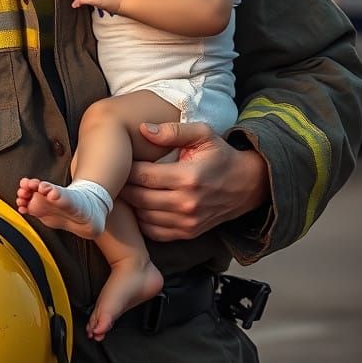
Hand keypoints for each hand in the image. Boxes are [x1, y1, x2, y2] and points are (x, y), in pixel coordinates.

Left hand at [122, 121, 270, 240]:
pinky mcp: (188, 233)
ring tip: (122, 189)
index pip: (143, 175)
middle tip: (114, 175)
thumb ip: (172, 131)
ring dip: (130, 204)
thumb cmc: (221, 155)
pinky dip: (142, 220)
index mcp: (188, 177)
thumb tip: (143, 129)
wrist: (247, 184)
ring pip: (144, 216)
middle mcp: (187, 203)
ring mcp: (187, 222)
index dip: (126, 168)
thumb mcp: (203, 134)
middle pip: (140, 198)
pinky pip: (154, 232)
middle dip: (123, 186)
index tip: (120, 160)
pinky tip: (138, 205)